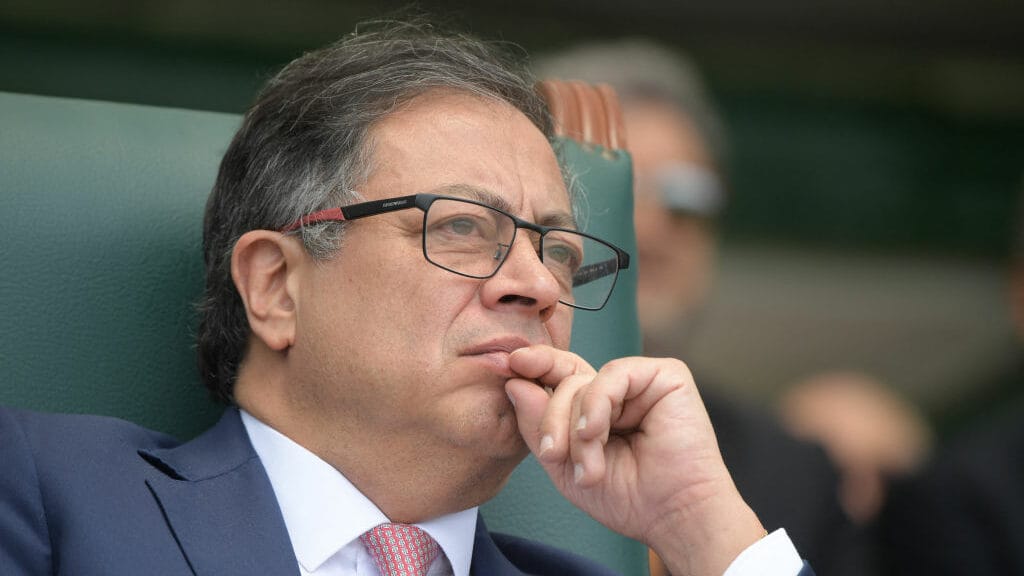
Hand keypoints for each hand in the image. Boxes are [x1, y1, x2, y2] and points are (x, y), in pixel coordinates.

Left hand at [505, 346, 764, 575]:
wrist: (673, 515)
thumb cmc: (629, 497)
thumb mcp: (564, 465)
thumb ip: (537, 425)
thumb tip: (514, 382)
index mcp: (596, 407)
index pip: (559, 377)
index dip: (534, 368)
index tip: (508, 365)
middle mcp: (617, 390)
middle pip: (564, 380)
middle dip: (551, 420)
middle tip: (552, 453)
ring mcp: (641, 381)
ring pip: (583, 380)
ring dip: (577, 429)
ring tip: (589, 467)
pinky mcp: (666, 376)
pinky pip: (614, 374)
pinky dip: (597, 405)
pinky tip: (596, 433)